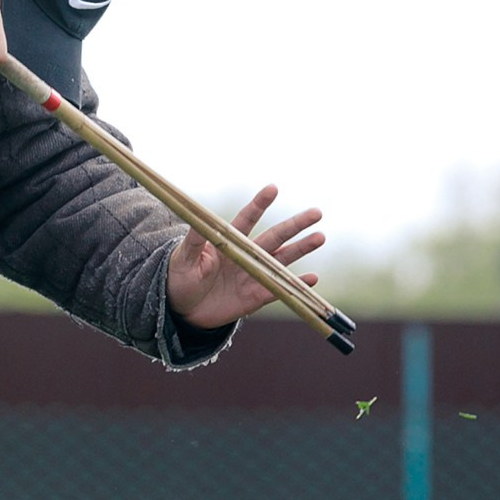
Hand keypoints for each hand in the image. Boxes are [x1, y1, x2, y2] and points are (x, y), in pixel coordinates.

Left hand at [167, 186, 325, 330]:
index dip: (259, 205)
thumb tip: (198, 218)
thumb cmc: (179, 279)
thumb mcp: (182, 258)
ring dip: (301, 249)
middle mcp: (245, 255)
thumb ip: (194, 240)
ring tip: (320, 237)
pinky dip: (295, 284)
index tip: (273, 188)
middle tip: (316, 212)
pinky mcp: (255, 296)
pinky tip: (312, 278)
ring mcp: (253, 275)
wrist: (181, 310)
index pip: (247, 220)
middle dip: (294, 225)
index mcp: (228, 242)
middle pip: (274, 237)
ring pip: (281, 260)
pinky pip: (278, 289)